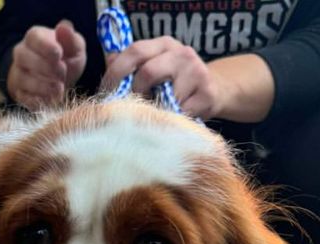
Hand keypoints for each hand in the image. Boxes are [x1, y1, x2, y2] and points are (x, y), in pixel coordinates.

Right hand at [7, 20, 86, 109]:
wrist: (59, 82)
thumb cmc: (67, 60)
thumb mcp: (74, 48)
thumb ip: (71, 38)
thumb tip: (63, 28)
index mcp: (34, 37)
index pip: (34, 38)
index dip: (46, 47)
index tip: (59, 55)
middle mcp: (22, 54)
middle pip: (24, 57)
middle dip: (45, 67)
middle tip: (62, 73)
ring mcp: (18, 74)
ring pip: (23, 79)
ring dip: (42, 85)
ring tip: (59, 89)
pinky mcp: (20, 94)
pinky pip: (24, 97)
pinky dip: (38, 100)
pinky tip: (52, 100)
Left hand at [102, 36, 221, 118]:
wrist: (213, 91)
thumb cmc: (173, 84)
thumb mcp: (152, 69)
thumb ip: (130, 68)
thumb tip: (109, 64)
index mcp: (163, 45)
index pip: (135, 51)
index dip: (117, 73)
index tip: (107, 93)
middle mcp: (181, 53)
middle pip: (148, 72)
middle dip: (135, 93)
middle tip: (133, 107)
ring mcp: (197, 72)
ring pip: (165, 97)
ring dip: (155, 111)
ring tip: (154, 115)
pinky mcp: (207, 93)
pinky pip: (180, 113)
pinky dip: (171, 121)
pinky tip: (171, 121)